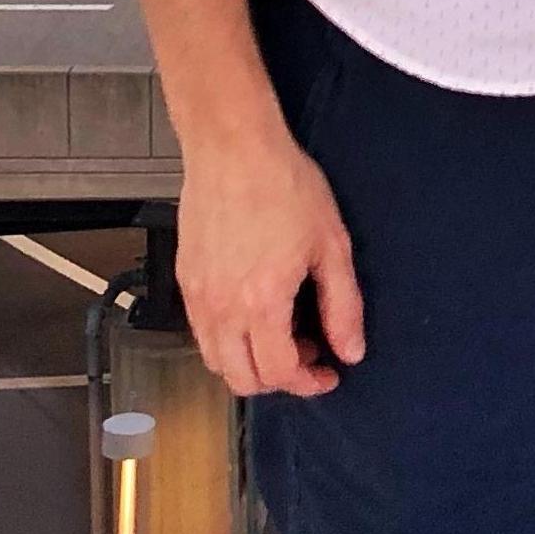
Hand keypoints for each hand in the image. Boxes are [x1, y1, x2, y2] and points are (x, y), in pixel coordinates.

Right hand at [177, 129, 364, 397]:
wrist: (235, 150)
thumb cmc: (286, 186)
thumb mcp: (332, 244)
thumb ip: (342, 304)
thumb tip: (350, 350)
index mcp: (261, 304)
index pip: (279, 373)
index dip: (308, 382)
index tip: (329, 373)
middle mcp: (221, 310)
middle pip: (241, 380)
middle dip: (279, 379)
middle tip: (309, 352)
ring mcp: (196, 298)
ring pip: (216, 361)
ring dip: (250, 362)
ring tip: (283, 331)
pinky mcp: (184, 281)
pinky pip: (201, 332)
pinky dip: (228, 340)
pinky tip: (255, 310)